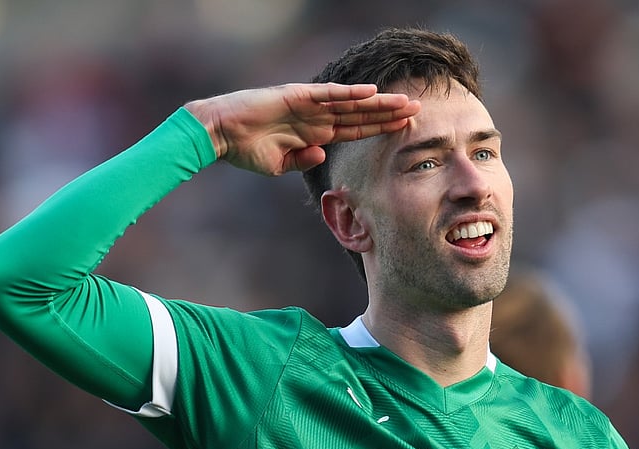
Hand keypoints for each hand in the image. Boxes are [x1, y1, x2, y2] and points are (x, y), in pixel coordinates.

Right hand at [184, 83, 419, 175]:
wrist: (220, 135)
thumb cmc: (245, 151)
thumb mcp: (279, 164)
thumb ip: (303, 160)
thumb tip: (323, 155)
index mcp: (315, 135)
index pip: (355, 132)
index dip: (379, 130)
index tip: (404, 130)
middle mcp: (317, 118)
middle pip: (361, 116)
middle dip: (389, 114)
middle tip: (418, 110)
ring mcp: (309, 105)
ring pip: (352, 104)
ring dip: (378, 103)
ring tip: (405, 102)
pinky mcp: (297, 96)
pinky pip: (329, 94)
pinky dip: (350, 93)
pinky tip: (371, 92)